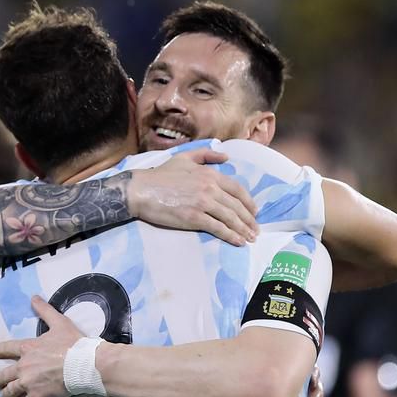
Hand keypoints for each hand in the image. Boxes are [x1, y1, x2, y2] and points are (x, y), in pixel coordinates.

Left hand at [0, 296, 83, 396]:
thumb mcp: (59, 322)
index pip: (7, 349)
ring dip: (7, 395)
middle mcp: (24, 366)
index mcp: (28, 348)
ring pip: (10, 391)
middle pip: (4, 374)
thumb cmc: (73, 343)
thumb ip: (44, 310)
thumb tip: (34, 297)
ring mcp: (28, 383)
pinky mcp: (37, 396)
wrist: (84, 363)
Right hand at [128, 149, 257, 245]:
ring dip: (243, 230)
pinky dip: (231, 236)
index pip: (237, 190)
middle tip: (255, 230)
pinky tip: (238, 242)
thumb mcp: (184, 158)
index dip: (249, 203)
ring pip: (230, 218)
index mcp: (210, 174)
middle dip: (249, 220)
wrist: (141, 190)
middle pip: (237, 206)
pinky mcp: (195, 218)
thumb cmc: (160, 175)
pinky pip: (218, 228)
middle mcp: (210, 188)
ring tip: (250, 239)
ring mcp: (203, 203)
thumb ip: (206, 155)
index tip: (254, 213)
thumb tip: (226, 156)